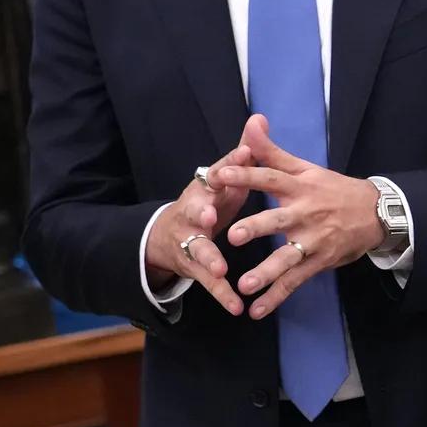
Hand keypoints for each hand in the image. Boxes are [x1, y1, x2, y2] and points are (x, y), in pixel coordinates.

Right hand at [143, 133, 258, 315]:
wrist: (168, 236)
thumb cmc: (210, 200)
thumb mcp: (225, 177)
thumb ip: (243, 152)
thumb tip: (258, 118)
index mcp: (203, 189)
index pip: (212, 174)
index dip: (225, 166)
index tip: (241, 156)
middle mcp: (192, 213)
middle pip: (194, 211)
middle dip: (200, 212)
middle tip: (209, 215)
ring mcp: (190, 242)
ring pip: (198, 250)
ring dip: (208, 259)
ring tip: (219, 269)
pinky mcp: (195, 268)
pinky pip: (209, 283)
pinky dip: (222, 295)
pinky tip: (237, 307)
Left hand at [213, 115, 385, 319]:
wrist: (376, 213)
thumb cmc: (333, 188)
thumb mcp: (305, 167)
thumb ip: (272, 151)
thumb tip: (252, 121)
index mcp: (299, 186)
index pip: (270, 178)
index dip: (245, 175)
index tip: (219, 175)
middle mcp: (306, 213)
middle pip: (278, 220)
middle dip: (256, 228)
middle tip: (230, 236)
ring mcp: (314, 240)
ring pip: (288, 257)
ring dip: (267, 272)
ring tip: (244, 285)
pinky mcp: (320, 261)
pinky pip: (295, 281)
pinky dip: (276, 297)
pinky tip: (257, 310)